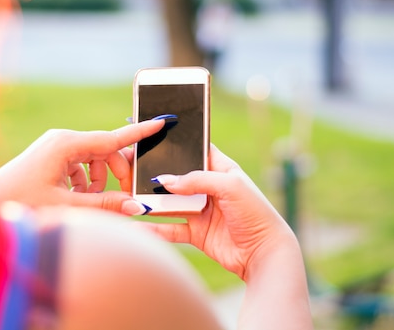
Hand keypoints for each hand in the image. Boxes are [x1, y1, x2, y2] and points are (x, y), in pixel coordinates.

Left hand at [0, 119, 165, 214]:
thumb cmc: (21, 202)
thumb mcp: (66, 206)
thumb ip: (104, 206)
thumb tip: (136, 207)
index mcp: (66, 144)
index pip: (113, 138)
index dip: (140, 133)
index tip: (162, 121)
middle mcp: (63, 139)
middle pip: (106, 151)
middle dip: (116, 173)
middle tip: (121, 197)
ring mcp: (56, 146)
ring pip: (94, 159)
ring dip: (98, 182)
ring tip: (85, 202)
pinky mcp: (52, 155)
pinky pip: (80, 164)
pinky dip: (84, 181)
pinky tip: (73, 197)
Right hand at [143, 145, 297, 280]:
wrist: (264, 254)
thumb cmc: (255, 213)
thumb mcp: (230, 186)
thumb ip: (197, 179)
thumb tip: (165, 180)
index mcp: (221, 169)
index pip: (196, 150)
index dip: (177, 145)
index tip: (152, 139)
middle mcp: (209, 188)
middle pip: (177, 177)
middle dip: (156, 174)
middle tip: (131, 169)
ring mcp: (201, 211)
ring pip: (170, 203)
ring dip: (151, 202)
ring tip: (128, 198)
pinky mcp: (196, 233)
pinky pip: (171, 228)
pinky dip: (154, 229)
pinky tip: (138, 227)